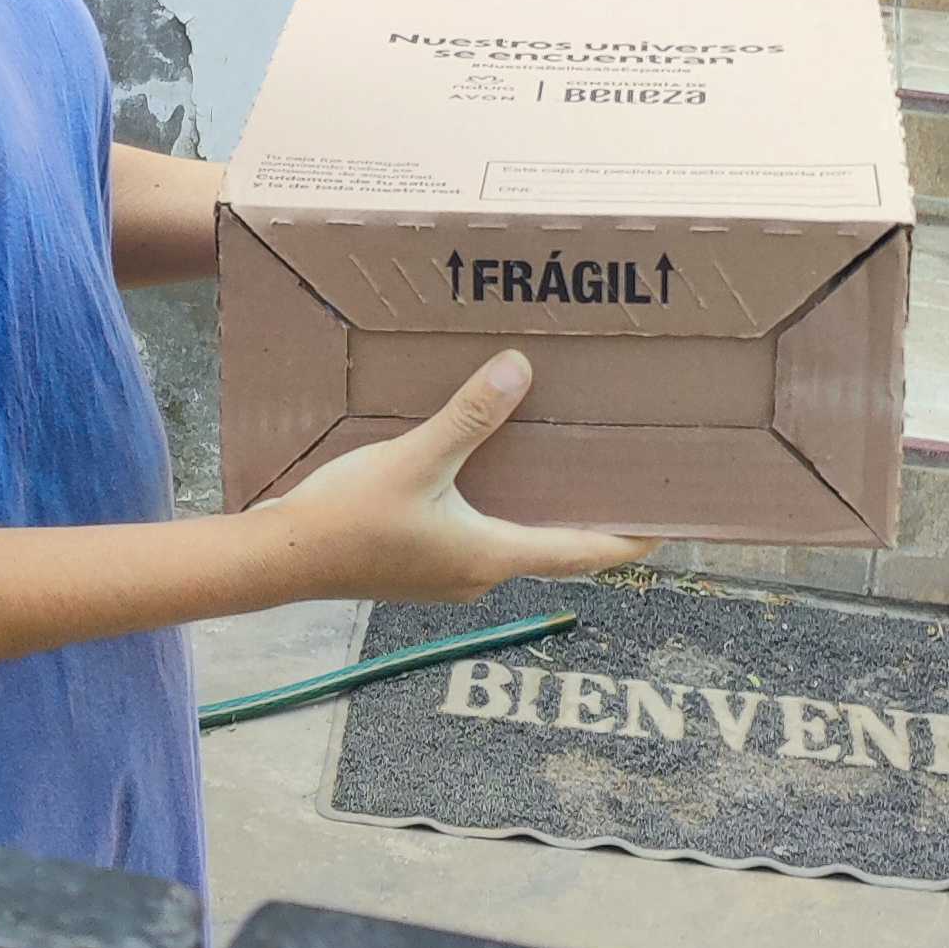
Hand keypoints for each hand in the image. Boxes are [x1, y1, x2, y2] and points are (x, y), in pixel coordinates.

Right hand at [263, 352, 654, 601]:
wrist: (281, 559)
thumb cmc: (348, 518)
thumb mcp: (416, 459)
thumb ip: (469, 417)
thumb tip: (519, 371)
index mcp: (491, 556)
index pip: (580, 552)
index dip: (626, 539)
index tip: (667, 525)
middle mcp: (477, 575)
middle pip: (551, 547)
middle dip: (585, 518)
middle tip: (616, 481)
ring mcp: (446, 576)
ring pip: (511, 540)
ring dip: (537, 511)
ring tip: (557, 469)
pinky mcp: (419, 566)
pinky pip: (475, 537)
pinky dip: (496, 511)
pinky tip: (483, 476)